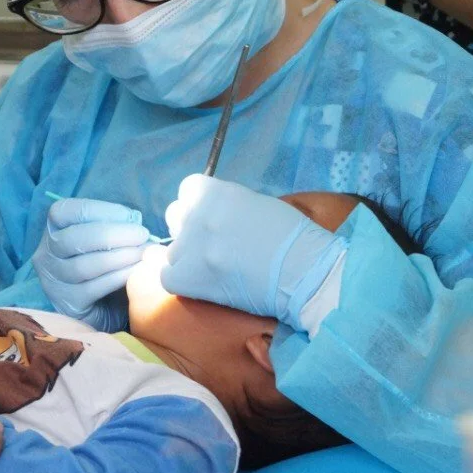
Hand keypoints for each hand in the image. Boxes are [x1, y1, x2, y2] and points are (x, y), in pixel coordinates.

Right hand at [31, 198, 150, 330]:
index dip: (100, 210)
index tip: (131, 216)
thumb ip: (115, 225)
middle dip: (112, 235)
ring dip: (119, 257)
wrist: (106, 306)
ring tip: (143, 253)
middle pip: (74, 239)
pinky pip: (93, 288)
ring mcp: (53, 281)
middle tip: (142, 235)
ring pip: (83, 266)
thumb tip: (134, 221)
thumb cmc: (106, 262)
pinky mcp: (68, 304)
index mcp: (53, 229)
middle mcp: (46, 254)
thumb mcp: (106, 238)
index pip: (65, 211)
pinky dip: (118, 277)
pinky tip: (137, 272)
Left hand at [160, 174, 344, 327]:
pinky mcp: (193, 278)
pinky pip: (167, 277)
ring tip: (214, 268)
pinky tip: (198, 281)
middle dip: (189, 228)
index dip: (197, 203)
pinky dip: (179, 279)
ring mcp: (193, 248)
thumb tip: (211, 213)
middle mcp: (199, 215)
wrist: (306, 272)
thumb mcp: (257, 203)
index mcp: (217, 192)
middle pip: (175, 217)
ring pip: (173, 250)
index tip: (209, 216)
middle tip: (212, 243)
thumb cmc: (292, 236)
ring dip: (188, 258)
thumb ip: (227, 203)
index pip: (187, 190)